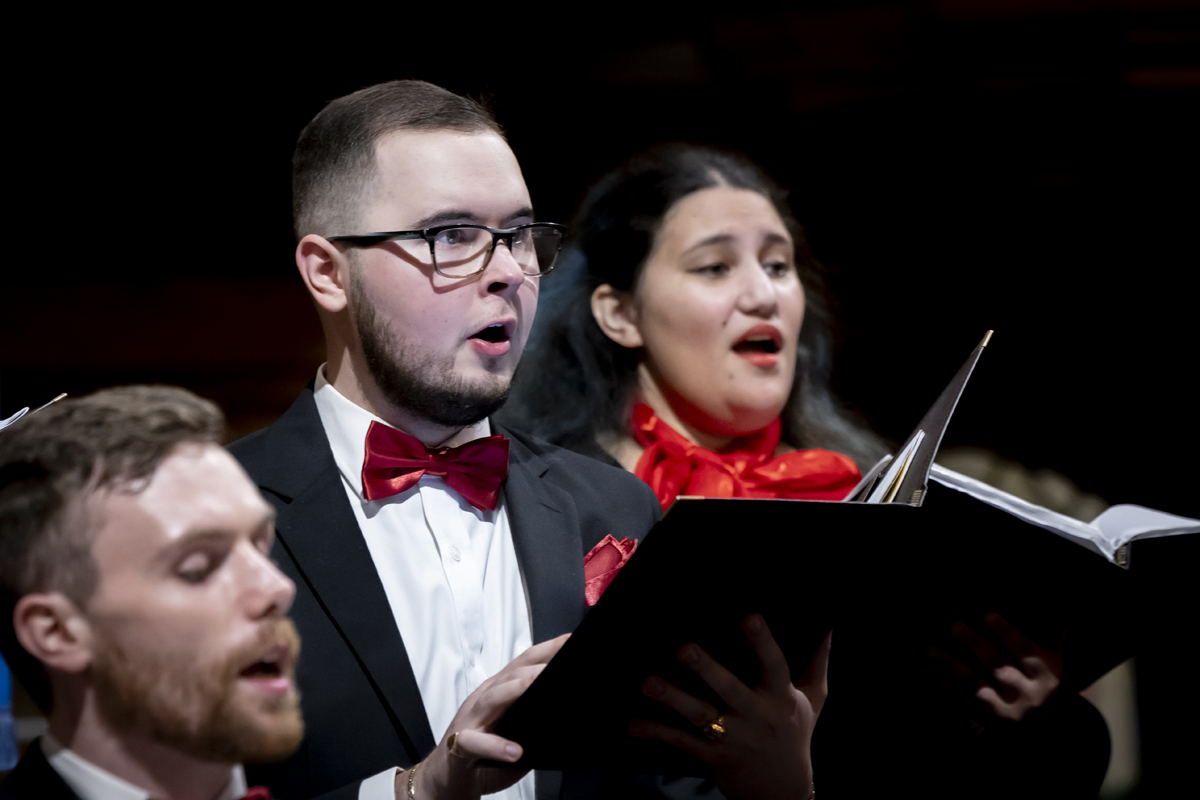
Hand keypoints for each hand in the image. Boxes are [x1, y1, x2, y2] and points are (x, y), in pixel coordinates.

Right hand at [407, 634, 567, 799]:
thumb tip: (567, 714)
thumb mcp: (511, 729)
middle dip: (536, 665)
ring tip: (536, 685)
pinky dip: (496, 746)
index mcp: (498, 691)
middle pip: (511, 674)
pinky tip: (514, 751)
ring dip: (516, 689)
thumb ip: (534, 718)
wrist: (445, 777)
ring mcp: (471, 720)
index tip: (569, 641)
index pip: (524, 663)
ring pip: (493, 698)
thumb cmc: (480, 753)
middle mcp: (484, 699)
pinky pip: (476, 743)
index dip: (547, 650)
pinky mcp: (460, 746)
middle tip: (562, 659)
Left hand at [629, 615, 829, 799]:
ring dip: (672, 698)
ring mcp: (733, 738)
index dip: (763, 642)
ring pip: (700, 716)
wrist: (783, 793)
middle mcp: (756, 716)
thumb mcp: (813, 699)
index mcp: (781, 698)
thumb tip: (828, 625)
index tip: (750, 616)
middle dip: (707, 669)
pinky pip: (681, 742)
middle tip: (684, 648)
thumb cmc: (796, 735)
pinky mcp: (713, 757)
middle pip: (730, 690)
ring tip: (648, 682)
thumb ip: (817, 661)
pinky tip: (632, 724)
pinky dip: (655, 732)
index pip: (775, 665)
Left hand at [933, 612, 1061, 722]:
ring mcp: (1006, 711)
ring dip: (949, 667)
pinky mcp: (986, 722)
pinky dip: (942, 685)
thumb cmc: (1048, 691)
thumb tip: (1068, 616)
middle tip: (953, 625)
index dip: (1008, 633)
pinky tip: (926, 670)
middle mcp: (1026, 695)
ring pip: (975, 686)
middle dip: (975, 646)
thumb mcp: (1055, 668)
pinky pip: (961, 702)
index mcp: (1044, 676)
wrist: (1050, 740)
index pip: (1026, 651)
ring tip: (928, 650)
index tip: (987, 614)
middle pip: (998, 667)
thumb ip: (1055, 641)